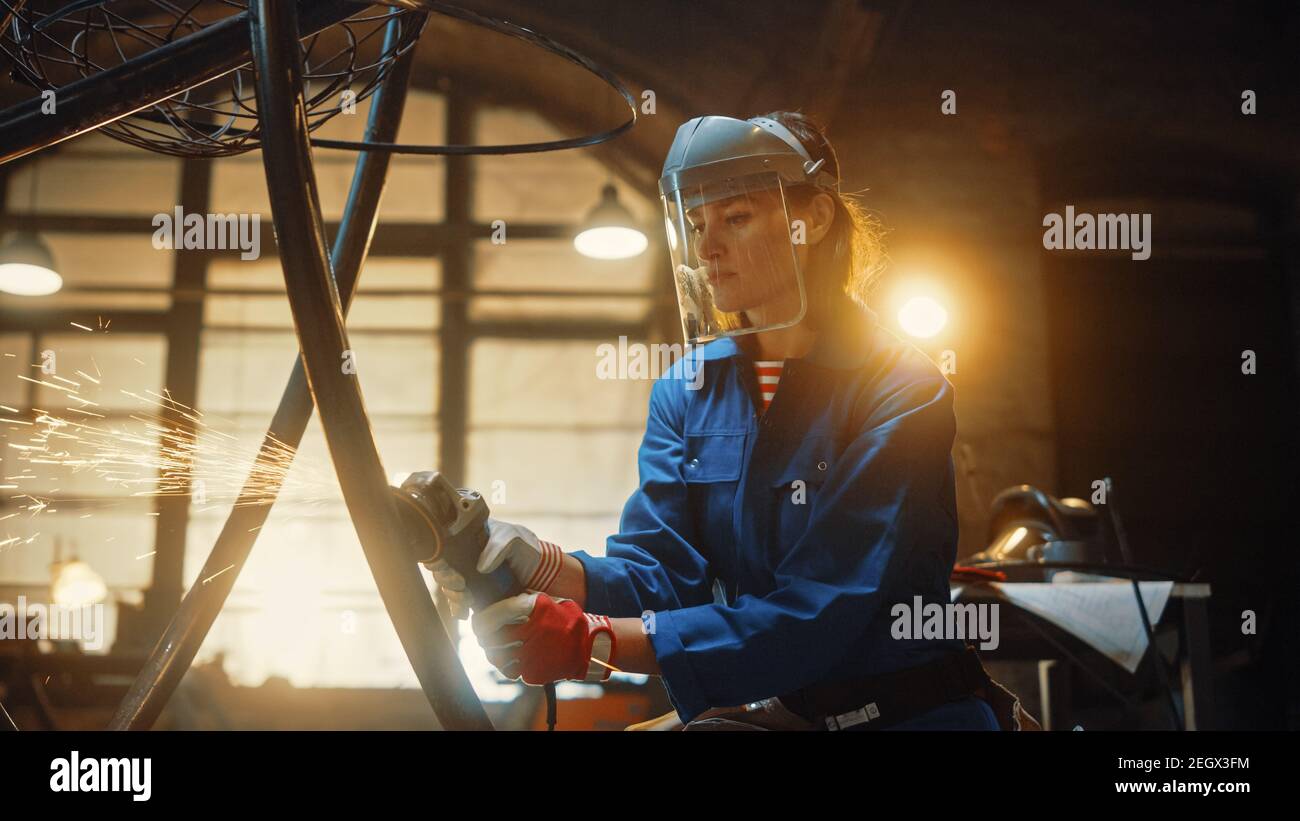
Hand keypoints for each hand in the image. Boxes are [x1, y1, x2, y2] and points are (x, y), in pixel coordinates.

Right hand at [425, 518, 563, 618]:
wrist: (543, 569)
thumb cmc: (526, 547)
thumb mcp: (513, 538)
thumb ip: (497, 547)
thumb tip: (480, 567)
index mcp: (469, 539)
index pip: (443, 548)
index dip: (439, 560)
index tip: (448, 570)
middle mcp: (465, 558)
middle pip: (443, 571)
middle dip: (448, 581)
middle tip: (461, 588)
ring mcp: (470, 577)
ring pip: (450, 588)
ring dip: (454, 596)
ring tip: (466, 600)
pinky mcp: (477, 594)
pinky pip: (461, 602)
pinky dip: (458, 608)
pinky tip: (462, 613)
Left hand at [471, 592, 614, 684]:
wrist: (588, 645)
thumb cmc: (564, 619)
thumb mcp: (545, 600)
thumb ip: (521, 600)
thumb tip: (493, 600)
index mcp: (530, 609)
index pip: (490, 617)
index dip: (480, 620)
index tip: (478, 620)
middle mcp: (529, 632)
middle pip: (488, 639)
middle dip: (484, 637)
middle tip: (486, 635)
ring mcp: (530, 655)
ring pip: (495, 657)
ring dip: (494, 652)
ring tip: (500, 647)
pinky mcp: (533, 672)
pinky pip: (509, 671)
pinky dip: (509, 665)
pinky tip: (515, 658)